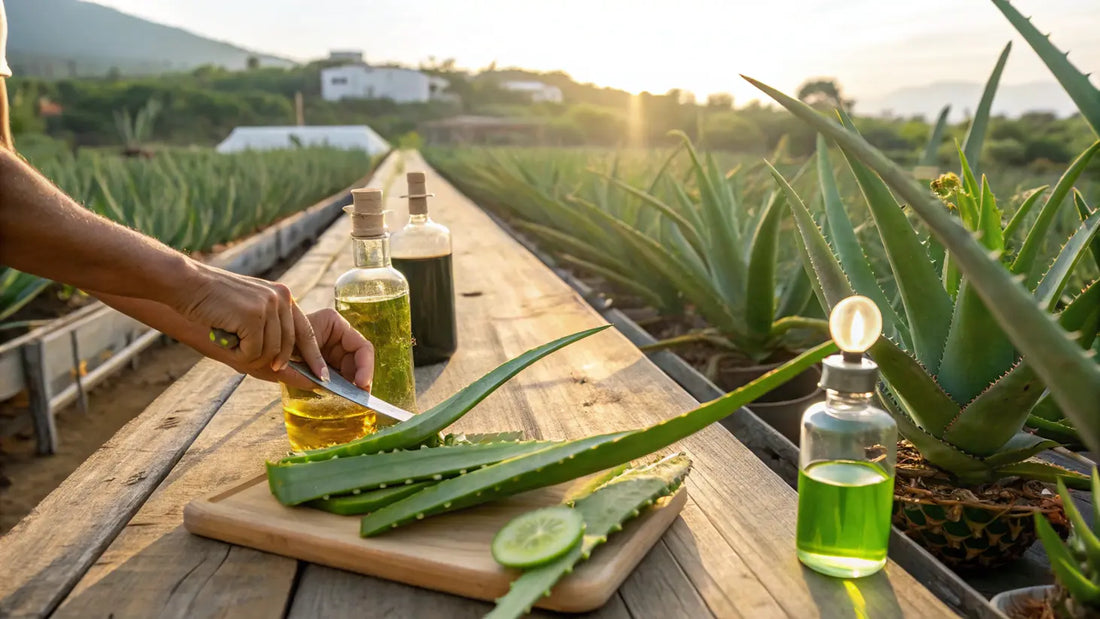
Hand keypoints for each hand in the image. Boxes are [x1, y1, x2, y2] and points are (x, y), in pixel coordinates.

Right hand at [176, 264, 325, 378]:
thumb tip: (286, 367)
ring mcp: (269, 305)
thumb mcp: (250, 311)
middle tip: (245, 358)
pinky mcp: (254, 315)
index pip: (306, 332)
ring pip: (270, 352)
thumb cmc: (214, 303)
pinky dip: (237, 352)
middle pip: (287, 347)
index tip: (322, 378)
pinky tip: (224, 336)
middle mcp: (282, 298)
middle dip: (272, 361)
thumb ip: (271, 330)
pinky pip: (253, 351)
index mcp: (284, 296)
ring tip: (229, 337)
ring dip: (247, 354)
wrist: (188, 284)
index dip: (314, 357)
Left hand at [270, 309, 374, 390]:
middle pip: (359, 360)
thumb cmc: (271, 338)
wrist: (254, 346)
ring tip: (348, 399)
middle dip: (360, 379)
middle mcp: (337, 335)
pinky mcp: (325, 362)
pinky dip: (340, 387)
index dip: (365, 367)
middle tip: (358, 397)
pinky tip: (337, 396)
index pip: (362, 346)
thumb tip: (326, 383)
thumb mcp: (291, 349)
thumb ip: (310, 363)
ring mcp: (332, 349)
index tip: (361, 385)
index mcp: (333, 322)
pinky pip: (339, 376)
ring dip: (351, 385)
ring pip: (351, 370)